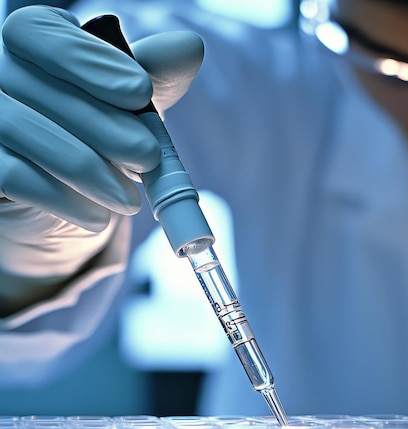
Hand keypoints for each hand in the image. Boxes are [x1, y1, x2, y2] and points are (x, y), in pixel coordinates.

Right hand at [0, 6, 202, 310]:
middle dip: (105, 126)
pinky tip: (97, 217)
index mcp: (33, 47)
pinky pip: (12, 174)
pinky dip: (62, 199)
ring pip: (26, 131)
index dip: (89, 60)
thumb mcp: (130, 112)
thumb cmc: (98, 149)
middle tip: (149, 158)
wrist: (63, 211)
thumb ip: (152, 77)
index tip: (140, 92)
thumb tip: (189, 46)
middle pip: (39, 86)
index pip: (43, 32)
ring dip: (89, 169)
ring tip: (130, 200)